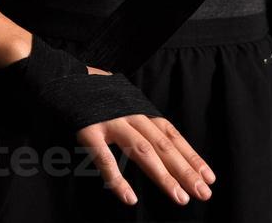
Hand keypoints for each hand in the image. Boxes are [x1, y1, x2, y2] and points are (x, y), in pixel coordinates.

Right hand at [78, 66, 215, 207]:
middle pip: (164, 145)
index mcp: (141, 109)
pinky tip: (130, 198)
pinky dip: (117, 179)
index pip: (173, 135)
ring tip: (179, 197)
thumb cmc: (95, 92)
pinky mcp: (88, 129)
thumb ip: (141, 121)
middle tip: (203, 193)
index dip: (191, 156)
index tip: (209, 177)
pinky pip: (104, 158)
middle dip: (186, 170)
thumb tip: (162, 144)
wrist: (62, 74)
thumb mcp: (125, 101)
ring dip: (163, 176)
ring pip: (142, 151)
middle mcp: (131, 114)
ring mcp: (110, 121)